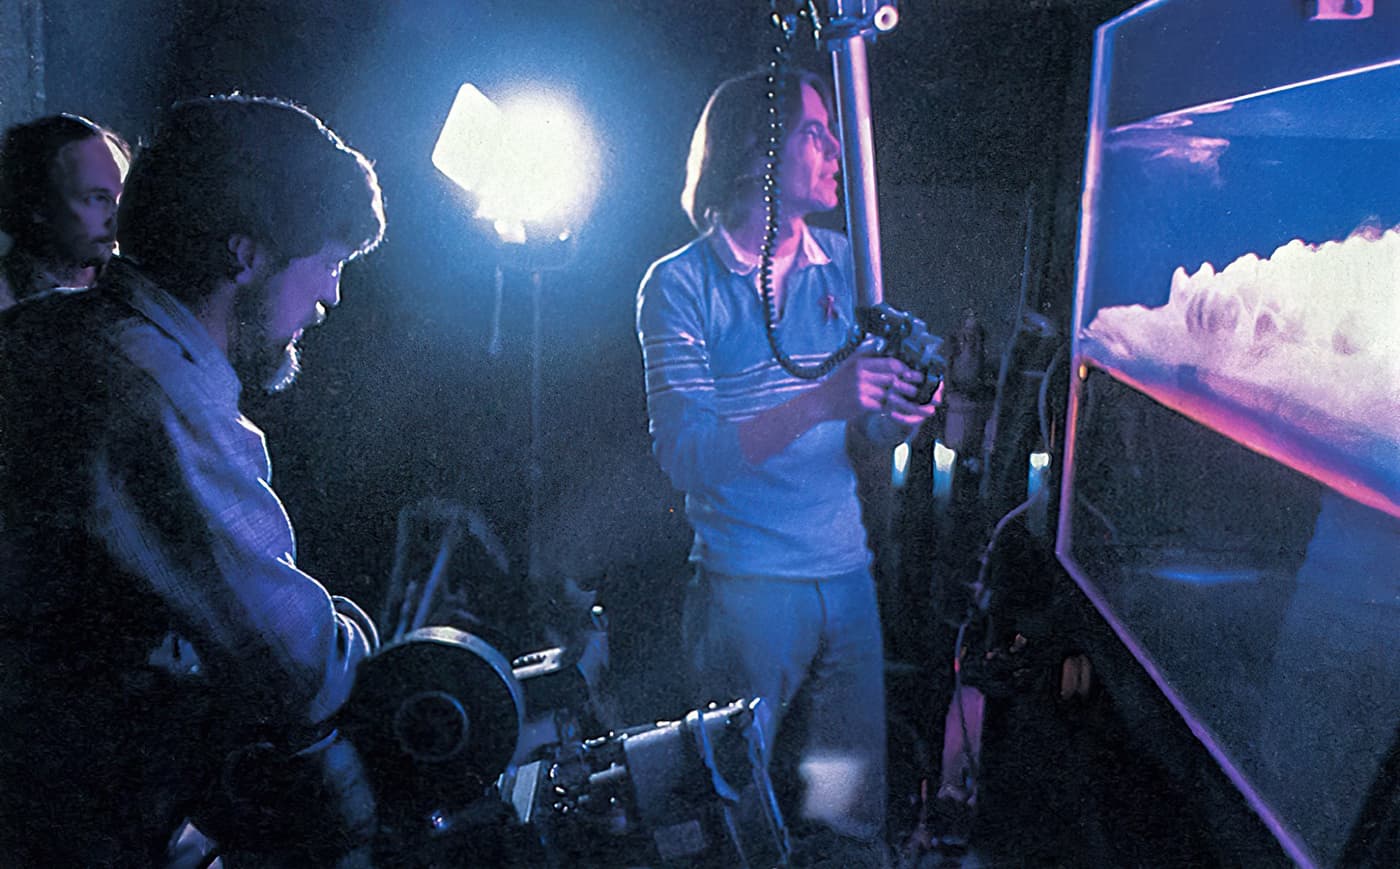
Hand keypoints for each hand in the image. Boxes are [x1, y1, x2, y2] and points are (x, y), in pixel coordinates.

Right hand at [819, 351, 938, 426]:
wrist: (819, 402)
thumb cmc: (837, 385)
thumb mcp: (851, 365)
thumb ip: (869, 359)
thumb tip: (891, 356)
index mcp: (861, 362)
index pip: (891, 362)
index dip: (906, 369)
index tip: (915, 375)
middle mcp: (861, 374)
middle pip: (894, 378)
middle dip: (910, 386)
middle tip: (923, 391)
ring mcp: (861, 389)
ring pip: (891, 394)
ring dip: (907, 401)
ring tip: (921, 406)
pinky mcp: (861, 404)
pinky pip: (884, 407)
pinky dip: (895, 411)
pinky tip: (904, 414)